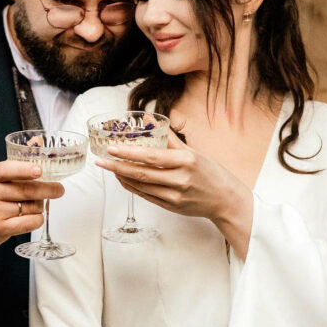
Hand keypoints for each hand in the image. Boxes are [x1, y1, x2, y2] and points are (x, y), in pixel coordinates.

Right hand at [0, 160, 63, 250]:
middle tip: (58, 189)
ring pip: (32, 207)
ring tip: (37, 204)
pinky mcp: (0, 229)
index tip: (39, 170)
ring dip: (41, 205)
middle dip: (48, 189)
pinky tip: (36, 216)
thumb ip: (11, 172)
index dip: (24, 170)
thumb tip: (40, 162)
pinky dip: (38, 219)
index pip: (5, 170)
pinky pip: (29, 223)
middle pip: (26, 190)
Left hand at [95, 130, 246, 222]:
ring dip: (123, 177)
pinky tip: (123, 179)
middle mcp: (181, 179)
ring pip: (142, 186)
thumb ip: (168, 137)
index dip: (129, 153)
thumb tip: (148, 119)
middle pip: (142, 173)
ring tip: (109, 168)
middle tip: (101, 161)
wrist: (225, 199)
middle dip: (118, 166)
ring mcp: (175, 196)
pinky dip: (132, 187)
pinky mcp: (172, 207)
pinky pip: (146, 196)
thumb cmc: (209, 172)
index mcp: (187, 161)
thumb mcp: (192, 151)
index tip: (112, 148)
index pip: (152, 156)